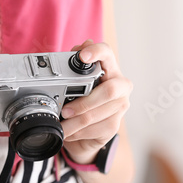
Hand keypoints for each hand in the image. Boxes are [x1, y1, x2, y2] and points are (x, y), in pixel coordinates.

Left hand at [61, 40, 132, 164]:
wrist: (90, 128)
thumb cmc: (83, 98)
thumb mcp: (75, 80)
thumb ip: (75, 63)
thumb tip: (78, 49)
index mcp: (111, 70)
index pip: (107, 54)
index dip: (96, 52)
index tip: (83, 56)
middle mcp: (120, 87)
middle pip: (108, 91)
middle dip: (83, 103)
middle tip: (65, 111)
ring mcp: (120, 107)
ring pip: (95, 115)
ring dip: (74, 123)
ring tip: (61, 125)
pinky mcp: (114, 126)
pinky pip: (94, 130)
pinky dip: (77, 133)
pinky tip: (68, 132)